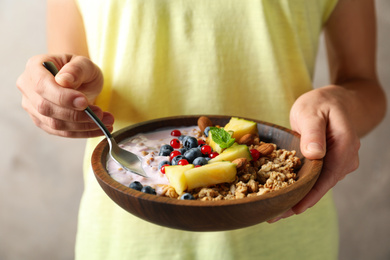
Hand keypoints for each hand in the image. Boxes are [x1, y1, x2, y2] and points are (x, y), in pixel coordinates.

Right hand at [17, 54, 113, 137]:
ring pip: (55, 124)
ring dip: (83, 126)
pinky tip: (100, 129)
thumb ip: (76, 69)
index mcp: (34, 68)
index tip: (84, 102)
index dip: (62, 97)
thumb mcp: (84, 63)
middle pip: (46, 108)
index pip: (42, 85)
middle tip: (101, 113)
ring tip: (107, 121)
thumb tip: (64, 81)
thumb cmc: (80, 69)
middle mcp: (28, 88)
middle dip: (76, 114)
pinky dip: (83, 133)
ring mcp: (33, 107)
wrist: (79, 79)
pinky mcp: (44, 122)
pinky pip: (62, 132)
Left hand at [268, 85, 360, 222]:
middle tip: (275, 216)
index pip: (328, 176)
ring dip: (299, 197)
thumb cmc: (322, 103)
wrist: (335, 101)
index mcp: (345, 144)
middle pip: (323, 185)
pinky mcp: (331, 164)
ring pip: (319, 185)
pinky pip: (316, 179)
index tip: (294, 209)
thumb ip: (314, 132)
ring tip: (276, 211)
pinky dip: (302, 187)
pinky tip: (285, 195)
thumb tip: (315, 155)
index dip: (311, 195)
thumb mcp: (312, 111)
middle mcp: (346, 158)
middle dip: (300, 202)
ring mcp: (340, 162)